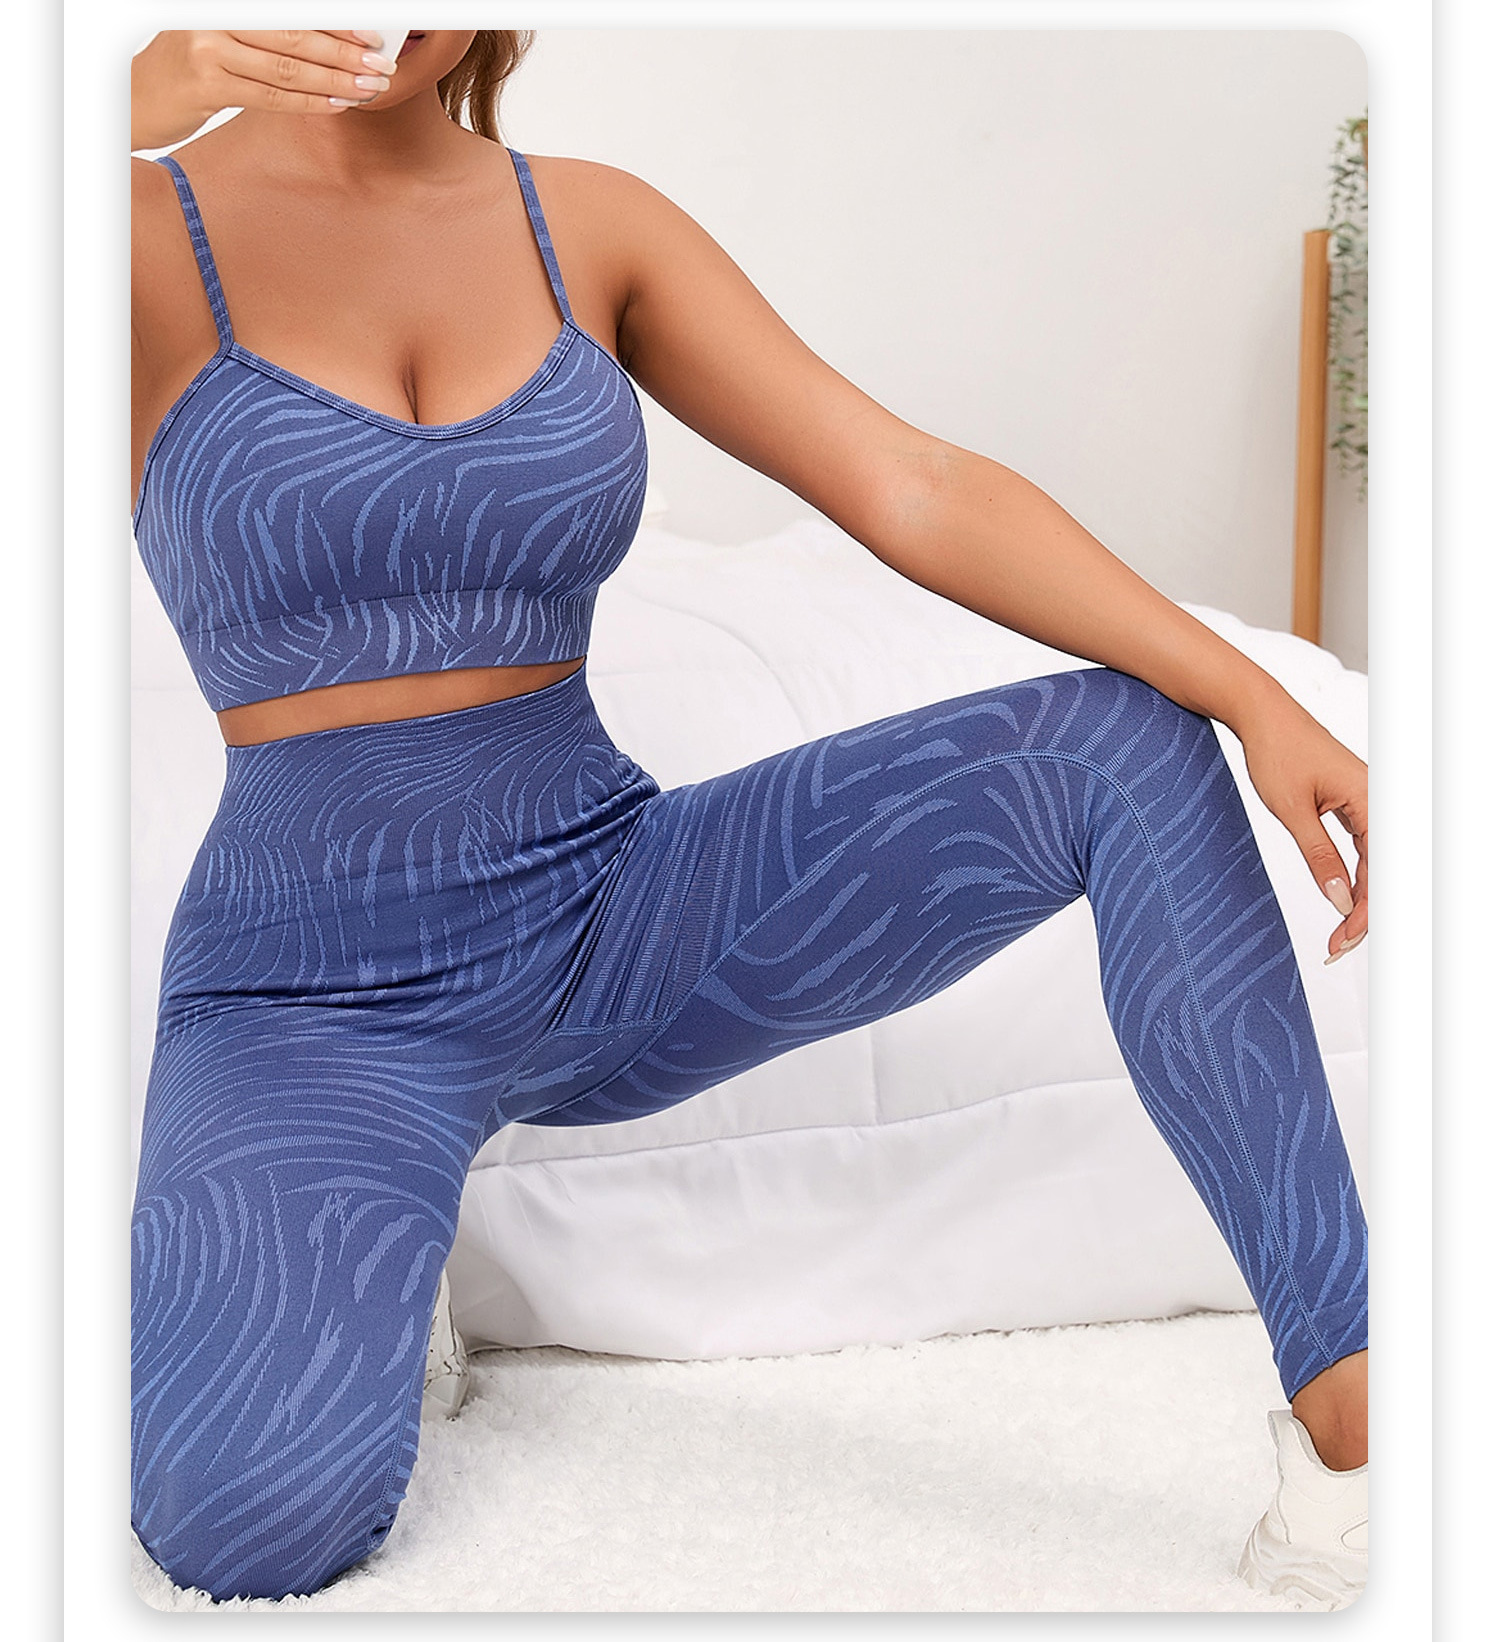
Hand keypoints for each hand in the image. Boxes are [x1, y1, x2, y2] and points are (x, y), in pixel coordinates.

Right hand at [130, 30, 397, 151]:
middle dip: (344, 51)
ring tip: (368, 88)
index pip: (290, 11)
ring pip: (287, 67)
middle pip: (294, 34)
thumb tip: (329, 44)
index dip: (334, 22)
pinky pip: (271, 95)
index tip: (370, 34)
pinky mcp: (205, 85)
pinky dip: (309, 101)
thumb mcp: (222, 40)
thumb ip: (267, 38)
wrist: (136, 98)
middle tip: (380, 65)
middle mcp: (213, 17)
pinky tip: (337, 104)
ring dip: (335, 80)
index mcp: (221, 3)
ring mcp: (207, 48)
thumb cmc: (187, 69)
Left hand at [1234, 698, 1367, 962]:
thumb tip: (1342, 901)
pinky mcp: (1352, 803)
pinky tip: (1344, 901)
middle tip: (1338, 947)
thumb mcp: (1292, 811)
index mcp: (1372, 799)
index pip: (1381, 870)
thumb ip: (1320, 857)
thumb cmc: (1276, 752)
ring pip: (1375, 863)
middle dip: (1365, 913)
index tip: (1344, 940)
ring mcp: (1368, 802)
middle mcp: (1378, 801)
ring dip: (1360, 899)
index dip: (1366, 911)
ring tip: (1339, 935)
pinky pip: (1363, 848)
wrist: (1262, 715)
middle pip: (1384, 870)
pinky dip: (1354, 876)